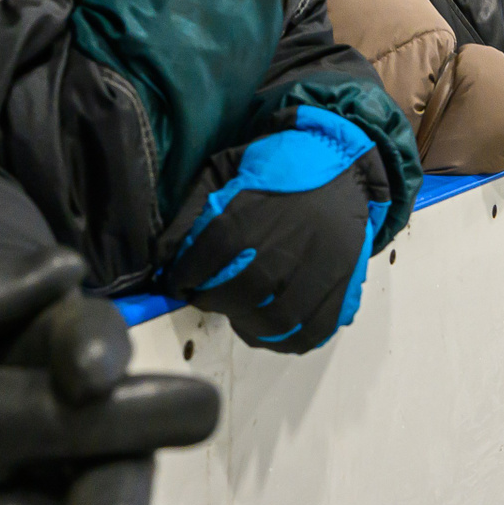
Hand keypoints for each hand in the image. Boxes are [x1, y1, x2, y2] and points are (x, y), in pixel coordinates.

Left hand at [157, 106, 389, 353]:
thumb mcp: (226, 169)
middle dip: (213, 300)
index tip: (178, 282)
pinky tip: (269, 327)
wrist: (342, 164)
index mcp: (249, 217)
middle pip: (238, 295)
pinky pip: (311, 330)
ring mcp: (316, 271)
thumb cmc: (279, 167)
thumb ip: (194, 209)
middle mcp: (283, 249)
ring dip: (247, 323)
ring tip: (238, 311)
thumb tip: (161, 254)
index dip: (183, 278)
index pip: (202, 263)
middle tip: (207, 295)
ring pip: (275, 320)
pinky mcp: (341, 286)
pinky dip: (286, 340)